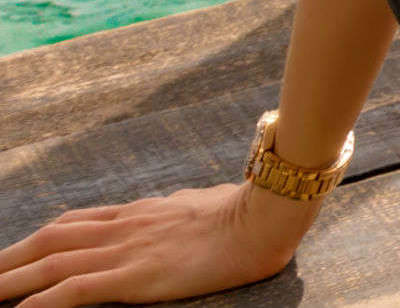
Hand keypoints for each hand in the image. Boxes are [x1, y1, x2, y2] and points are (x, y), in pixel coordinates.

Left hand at [0, 184, 319, 307]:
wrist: (267, 213)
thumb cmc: (244, 210)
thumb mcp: (199, 207)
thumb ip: (173, 213)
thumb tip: (171, 213)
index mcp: (138, 213)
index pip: (71, 224)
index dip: (33, 240)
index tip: (10, 255)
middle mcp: (123, 227)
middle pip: (48, 240)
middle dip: (7, 260)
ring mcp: (127, 250)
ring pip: (49, 263)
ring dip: (8, 280)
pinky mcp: (136, 275)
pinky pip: (75, 290)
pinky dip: (41, 302)